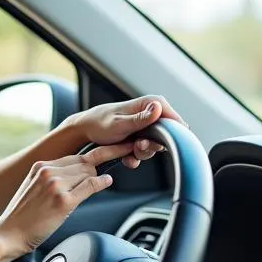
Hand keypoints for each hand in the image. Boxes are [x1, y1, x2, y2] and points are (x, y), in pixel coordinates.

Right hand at [0, 142, 134, 257]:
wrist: (8, 234)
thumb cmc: (20, 217)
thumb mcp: (32, 189)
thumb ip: (51, 179)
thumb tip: (75, 178)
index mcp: (39, 167)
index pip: (74, 157)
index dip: (93, 155)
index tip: (109, 148)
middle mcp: (48, 172)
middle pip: (84, 162)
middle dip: (103, 160)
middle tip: (122, 152)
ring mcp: (56, 185)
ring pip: (89, 172)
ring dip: (98, 176)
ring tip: (104, 180)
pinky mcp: (63, 201)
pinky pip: (90, 186)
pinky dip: (101, 182)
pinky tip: (106, 181)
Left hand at [67, 95, 184, 168]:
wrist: (86, 130)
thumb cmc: (99, 123)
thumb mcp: (119, 123)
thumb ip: (139, 119)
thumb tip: (158, 108)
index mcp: (152, 103)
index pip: (175, 119)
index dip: (171, 134)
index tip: (158, 144)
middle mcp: (153, 113)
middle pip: (167, 135)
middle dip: (152, 145)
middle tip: (138, 146)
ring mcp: (147, 126)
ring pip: (156, 145)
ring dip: (143, 152)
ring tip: (129, 150)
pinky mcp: (141, 137)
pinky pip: (145, 151)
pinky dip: (135, 157)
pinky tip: (125, 157)